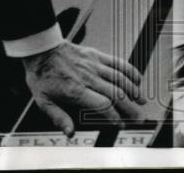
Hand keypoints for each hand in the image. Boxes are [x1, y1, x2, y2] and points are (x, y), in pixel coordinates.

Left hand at [22, 40, 143, 135]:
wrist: (41, 49)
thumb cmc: (42, 75)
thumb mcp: (43, 101)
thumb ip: (58, 117)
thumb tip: (70, 133)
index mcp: (76, 91)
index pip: (102, 105)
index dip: (115, 116)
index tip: (122, 124)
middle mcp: (88, 78)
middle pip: (115, 94)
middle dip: (130, 107)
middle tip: (139, 117)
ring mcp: (94, 65)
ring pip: (119, 78)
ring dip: (133, 90)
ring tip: (142, 100)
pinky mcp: (96, 55)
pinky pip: (116, 62)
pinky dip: (128, 70)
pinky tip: (136, 78)